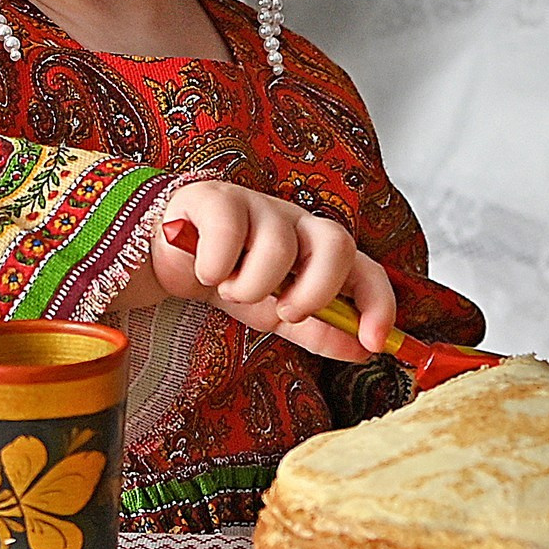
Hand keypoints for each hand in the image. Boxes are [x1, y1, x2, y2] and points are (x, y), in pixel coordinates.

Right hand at [148, 182, 395, 362]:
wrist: (169, 260)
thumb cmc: (231, 280)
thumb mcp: (277, 315)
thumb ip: (319, 332)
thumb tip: (364, 350)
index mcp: (319, 251)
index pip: (367, 269)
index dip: (379, 305)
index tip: (373, 343)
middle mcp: (297, 223)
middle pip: (337, 244)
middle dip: (316, 291)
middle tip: (285, 312)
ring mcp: (259, 205)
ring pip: (280, 245)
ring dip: (253, 286)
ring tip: (231, 290)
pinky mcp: (217, 198)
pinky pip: (230, 231)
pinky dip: (217, 266)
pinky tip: (206, 271)